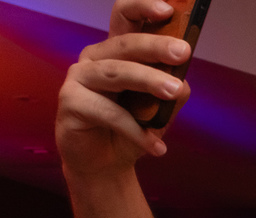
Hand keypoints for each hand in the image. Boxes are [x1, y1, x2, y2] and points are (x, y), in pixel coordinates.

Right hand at [55, 0, 191, 175]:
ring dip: (148, 80)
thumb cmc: (131, 130)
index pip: (125, 17)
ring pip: (117, 73)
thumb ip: (170, 91)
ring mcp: (79, 78)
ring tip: (174, 92)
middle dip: (156, 45)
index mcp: (116, 52)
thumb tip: (184, 82)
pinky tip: (156, 146)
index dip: (143, 7)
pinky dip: (136, 130)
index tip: (169, 8)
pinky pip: (109, 113)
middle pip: (125, 44)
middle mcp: (95, 58)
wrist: (105, 164)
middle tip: (183, 52)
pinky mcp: (71, 103)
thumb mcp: (158, 109)